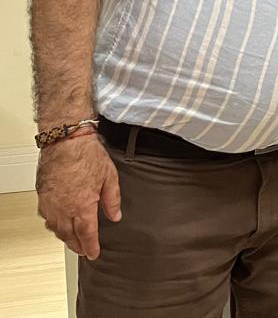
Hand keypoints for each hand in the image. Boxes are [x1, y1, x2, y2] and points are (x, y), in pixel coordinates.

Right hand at [35, 134, 120, 259]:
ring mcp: (50, 204)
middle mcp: (64, 209)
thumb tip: (115, 215)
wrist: (65, 142)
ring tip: (72, 241)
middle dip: (77, 246)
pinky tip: (58, 224)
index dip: (91, 247)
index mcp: (82, 206)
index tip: (93, 253)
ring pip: (56, 229)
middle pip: (70, 235)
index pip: (87, 234)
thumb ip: (113, 200)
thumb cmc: (86, 155)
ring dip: (65, 237)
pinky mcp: (42, 197)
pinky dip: (53, 225)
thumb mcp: (109, 177)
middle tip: (84, 251)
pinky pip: (47, 218)